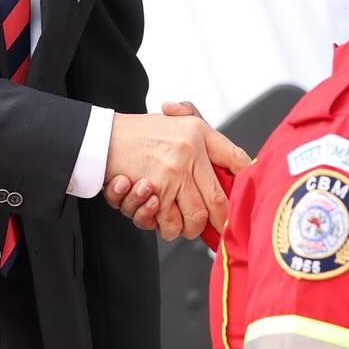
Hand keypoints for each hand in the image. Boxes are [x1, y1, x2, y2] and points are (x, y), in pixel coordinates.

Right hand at [104, 108, 250, 241]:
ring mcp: (172, 175)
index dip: (247, 182)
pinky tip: (154, 211)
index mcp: (199, 134)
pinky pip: (166, 223)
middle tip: (210, 226)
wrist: (101, 138)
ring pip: (193, 220)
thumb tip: (238, 159)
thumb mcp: (177, 120)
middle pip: (219, 204)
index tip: (246, 199)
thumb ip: (205, 134)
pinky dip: (161, 225)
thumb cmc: (140, 132)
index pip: (237, 161)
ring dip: (185, 228)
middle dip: (216, 222)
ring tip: (176, 220)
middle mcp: (189, 153)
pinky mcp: (153, 192)